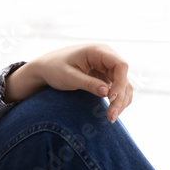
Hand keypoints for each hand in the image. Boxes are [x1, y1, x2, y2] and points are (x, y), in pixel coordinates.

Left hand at [4, 43, 133, 122]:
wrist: (46, 68)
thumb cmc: (54, 68)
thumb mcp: (68, 77)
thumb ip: (88, 83)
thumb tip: (108, 93)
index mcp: (98, 51)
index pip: (120, 65)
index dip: (120, 83)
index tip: (110, 99)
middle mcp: (106, 57)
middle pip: (123, 77)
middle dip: (120, 97)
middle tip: (111, 116)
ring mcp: (107, 67)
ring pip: (123, 85)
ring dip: (120, 102)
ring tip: (111, 118)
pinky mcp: (105, 77)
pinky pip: (118, 89)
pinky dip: (118, 100)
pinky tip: (112, 112)